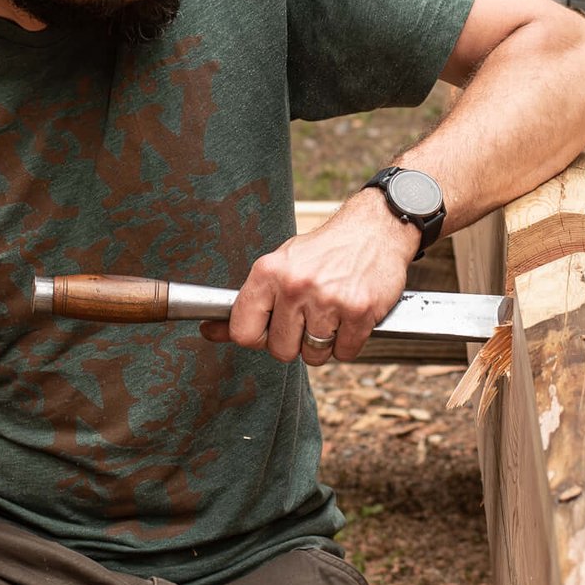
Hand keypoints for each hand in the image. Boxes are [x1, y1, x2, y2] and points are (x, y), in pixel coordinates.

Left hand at [202, 196, 414, 364]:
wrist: (375, 229)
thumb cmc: (322, 252)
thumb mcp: (278, 266)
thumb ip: (247, 302)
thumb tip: (209, 331)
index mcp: (268, 272)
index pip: (243, 332)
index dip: (258, 338)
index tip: (270, 329)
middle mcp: (295, 286)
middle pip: (280, 351)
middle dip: (294, 342)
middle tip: (308, 317)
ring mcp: (329, 300)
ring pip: (313, 356)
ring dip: (323, 343)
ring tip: (330, 313)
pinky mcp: (360, 311)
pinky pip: (345, 353)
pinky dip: (348, 342)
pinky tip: (349, 317)